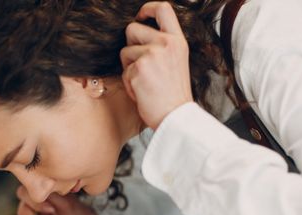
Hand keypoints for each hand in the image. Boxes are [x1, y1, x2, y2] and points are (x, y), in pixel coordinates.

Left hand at [120, 1, 192, 129]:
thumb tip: (139, 33)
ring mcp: (151, 55)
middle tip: (141, 65)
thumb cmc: (173, 94)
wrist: (175, 116)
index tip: (140, 16)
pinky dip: (128, 83)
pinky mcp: (138, 69)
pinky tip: (142, 92)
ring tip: (144, 82)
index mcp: (178, 41)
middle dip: (130, 46)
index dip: (147, 8)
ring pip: (124, 52)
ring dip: (129, 67)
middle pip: (132, 29)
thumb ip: (162, 45)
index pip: (163, 8)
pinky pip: (123, 71)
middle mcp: (166, 43)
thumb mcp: (176, 62)